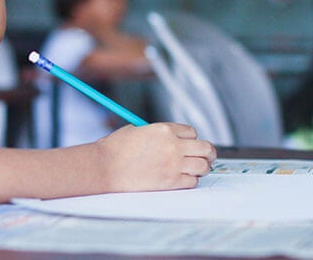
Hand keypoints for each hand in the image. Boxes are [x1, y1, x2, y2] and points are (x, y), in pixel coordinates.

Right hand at [96, 123, 215, 191]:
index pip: (192, 132)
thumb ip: (157, 133)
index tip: (188, 145)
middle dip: (208, 153)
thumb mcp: (137, 130)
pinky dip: (190, 181)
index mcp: (165, 129)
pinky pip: (192, 182)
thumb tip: (170, 137)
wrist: (105, 168)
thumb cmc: (115, 148)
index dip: (191, 139)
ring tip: (195, 170)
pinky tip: (182, 179)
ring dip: (201, 168)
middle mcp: (173, 146)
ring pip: (203, 166)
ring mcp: (174, 165)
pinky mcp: (171, 182)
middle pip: (206, 148)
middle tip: (207, 157)